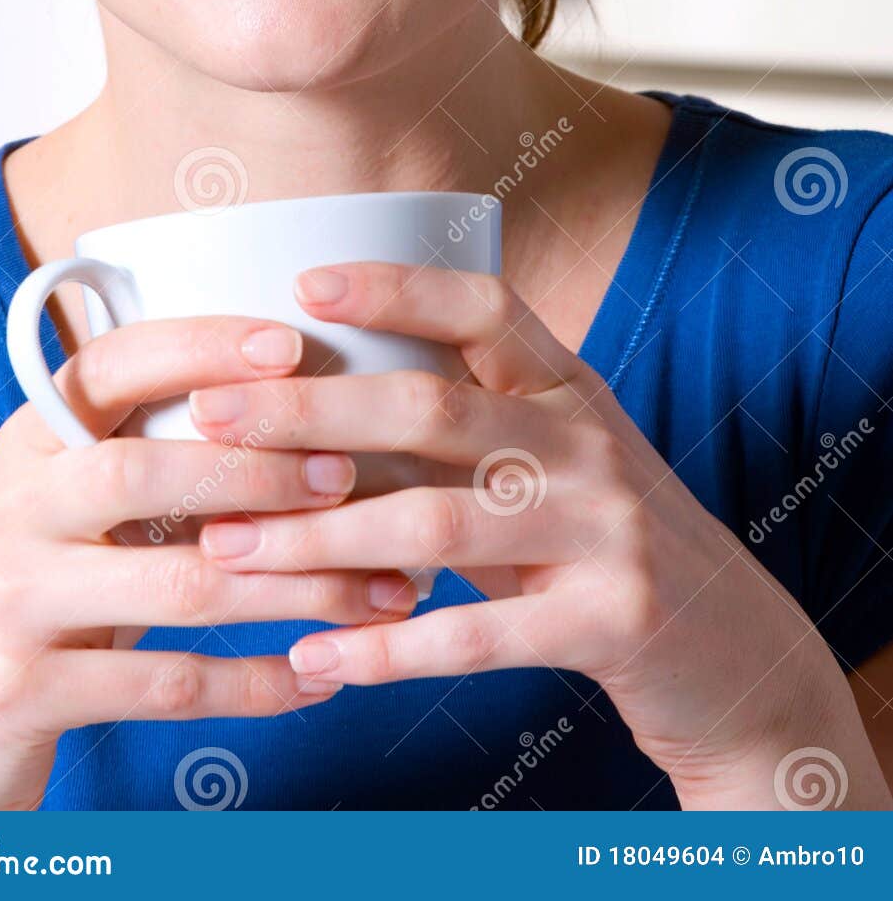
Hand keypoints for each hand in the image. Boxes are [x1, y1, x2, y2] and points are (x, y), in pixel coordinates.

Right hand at [0, 311, 417, 810]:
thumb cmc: (42, 589)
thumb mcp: (70, 505)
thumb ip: (150, 453)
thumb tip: (308, 409)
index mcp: (31, 440)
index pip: (111, 364)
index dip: (200, 347)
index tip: (290, 346)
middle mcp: (13, 507)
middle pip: (142, 469)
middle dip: (259, 470)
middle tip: (349, 476)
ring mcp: (10, 601)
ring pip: (176, 583)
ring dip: (293, 587)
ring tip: (379, 590)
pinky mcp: (21, 691)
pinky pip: (164, 684)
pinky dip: (255, 682)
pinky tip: (320, 675)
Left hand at [190, 260, 892, 809]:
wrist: (735, 653)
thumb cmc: (599, 541)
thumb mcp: (548, 462)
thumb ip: (462, 430)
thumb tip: (309, 403)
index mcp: (567, 387)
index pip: (484, 306)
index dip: (396, 288)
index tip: (302, 285)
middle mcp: (588, 442)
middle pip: (433, 408)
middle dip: (308, 411)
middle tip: (208, 417)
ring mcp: (607, 530)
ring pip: (436, 525)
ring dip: (318, 542)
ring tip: (226, 552)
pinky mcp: (613, 621)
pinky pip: (479, 635)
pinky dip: (388, 648)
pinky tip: (315, 657)